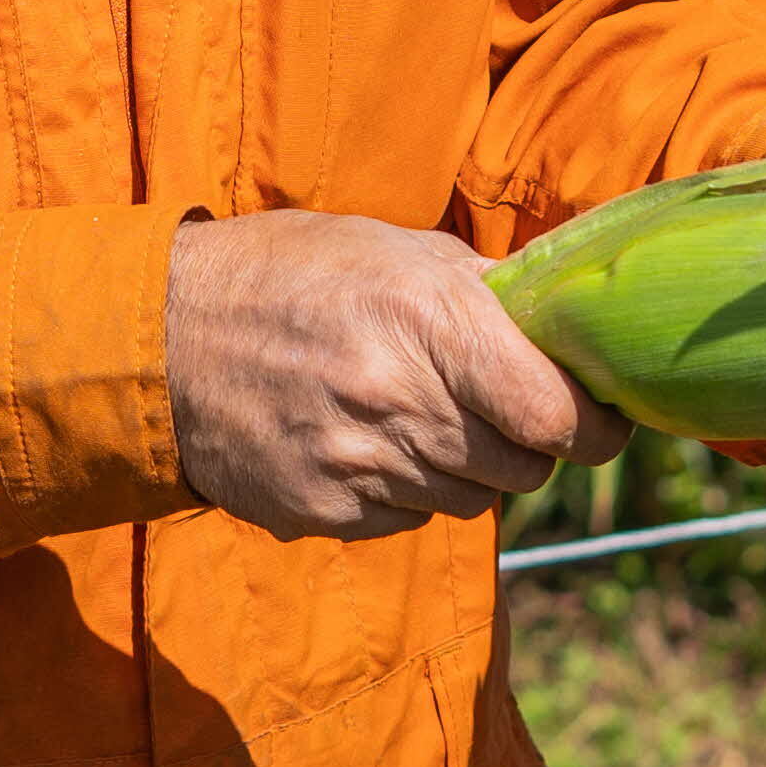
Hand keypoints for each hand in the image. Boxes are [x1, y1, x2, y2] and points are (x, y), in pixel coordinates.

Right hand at [165, 212, 631, 542]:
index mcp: (428, 319)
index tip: (604, 418)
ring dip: (467, 468)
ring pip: (473, 501)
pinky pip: (409, 519)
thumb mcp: (392, 247)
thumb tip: (570, 324)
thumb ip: (485, 293)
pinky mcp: (326, 512)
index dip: (597, 426)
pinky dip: (408, 490)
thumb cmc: (289, 274)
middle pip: (525, 469)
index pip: (557, 416)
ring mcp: (359, 465)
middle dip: (529, 444)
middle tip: (500, 407)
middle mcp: (398, 400)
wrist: (161, 337)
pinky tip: (367, 441)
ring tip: (418, 415)